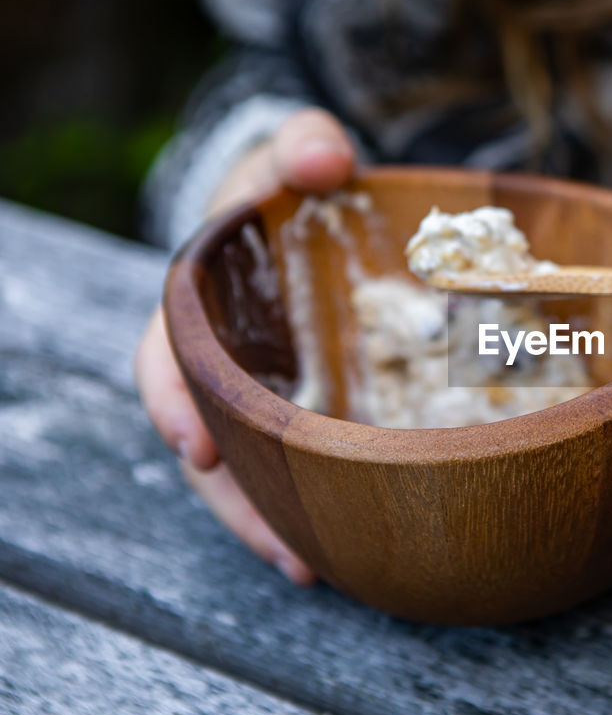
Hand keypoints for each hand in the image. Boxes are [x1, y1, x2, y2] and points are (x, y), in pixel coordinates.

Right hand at [134, 108, 355, 583]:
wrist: (314, 212)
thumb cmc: (291, 188)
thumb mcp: (294, 153)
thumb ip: (303, 145)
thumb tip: (325, 157)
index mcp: (200, 304)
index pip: (166, 356)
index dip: (173, 400)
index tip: (193, 444)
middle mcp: (220, 360)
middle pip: (205, 439)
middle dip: (232, 496)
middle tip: (281, 548)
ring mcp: (258, 393)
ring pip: (243, 469)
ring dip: (270, 522)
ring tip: (312, 569)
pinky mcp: (298, 411)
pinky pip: (290, 466)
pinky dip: (308, 505)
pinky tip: (342, 548)